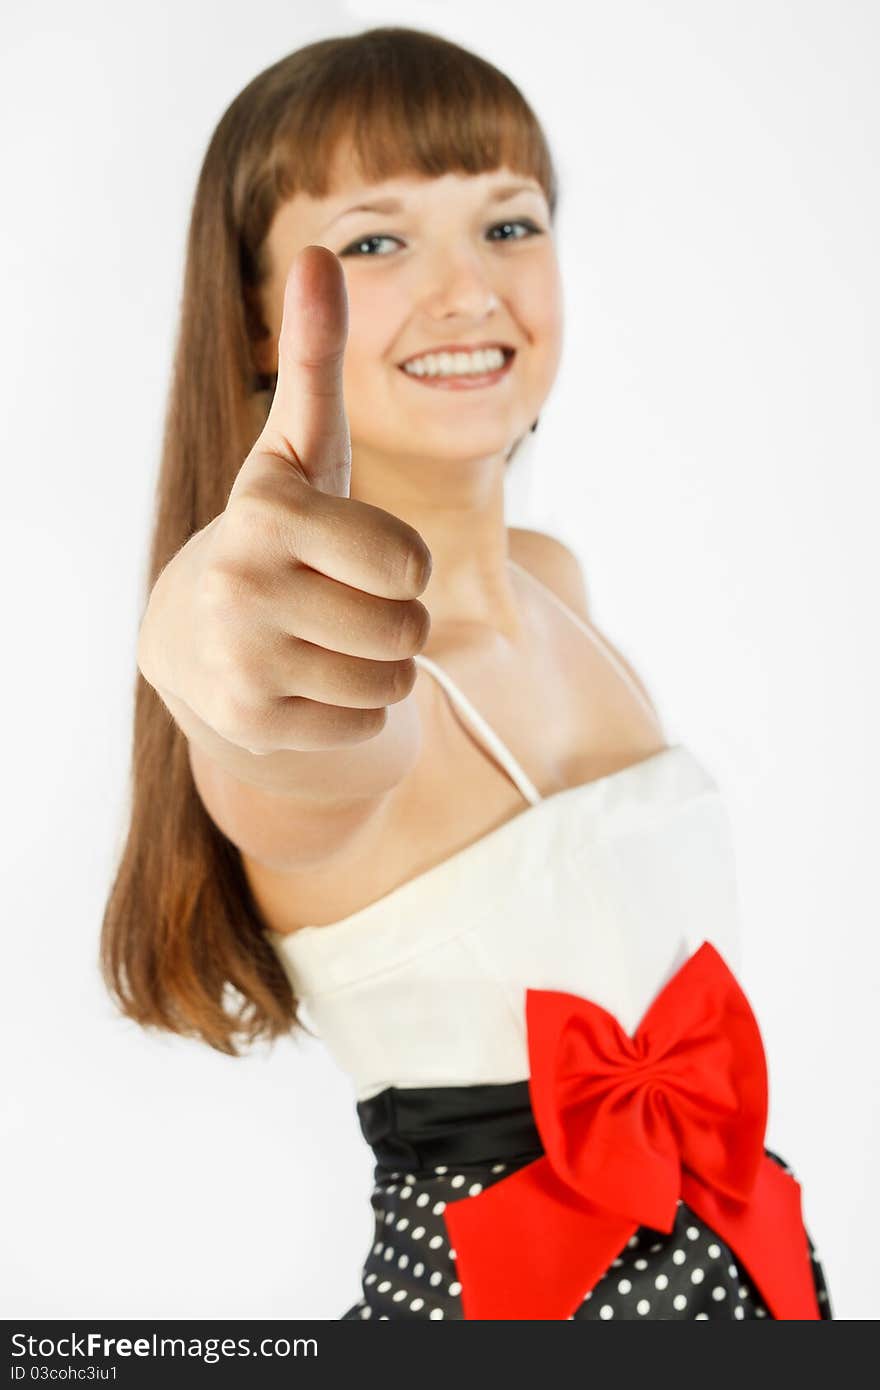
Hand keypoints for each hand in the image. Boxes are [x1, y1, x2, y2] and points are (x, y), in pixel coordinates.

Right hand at [139, 244, 431, 754]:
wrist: (198, 637)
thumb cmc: (280, 533)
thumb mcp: (301, 451)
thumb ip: (314, 360)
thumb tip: (321, 248)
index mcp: (266, 510)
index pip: (409, 562)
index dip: (402, 562)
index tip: (356, 553)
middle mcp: (243, 584)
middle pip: (408, 628)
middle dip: (396, 620)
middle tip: (343, 605)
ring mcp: (243, 660)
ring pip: (392, 681)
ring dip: (378, 667)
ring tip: (324, 642)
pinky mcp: (252, 723)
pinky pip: (368, 725)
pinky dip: (352, 711)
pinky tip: (304, 684)